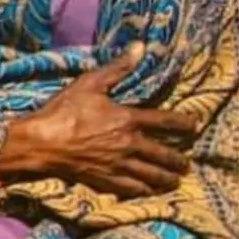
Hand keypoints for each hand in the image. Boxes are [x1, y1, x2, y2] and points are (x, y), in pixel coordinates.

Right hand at [0, 44, 198, 198]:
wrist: (42, 142)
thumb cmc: (64, 110)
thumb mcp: (91, 83)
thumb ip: (118, 67)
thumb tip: (140, 47)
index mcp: (127, 119)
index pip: (165, 121)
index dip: (184, 124)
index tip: (195, 126)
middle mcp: (128, 144)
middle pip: (163, 155)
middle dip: (178, 160)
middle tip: (187, 165)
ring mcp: (118, 165)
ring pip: (151, 176)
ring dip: (166, 179)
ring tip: (175, 181)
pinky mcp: (105, 180)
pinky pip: (131, 189)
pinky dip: (144, 191)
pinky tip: (149, 192)